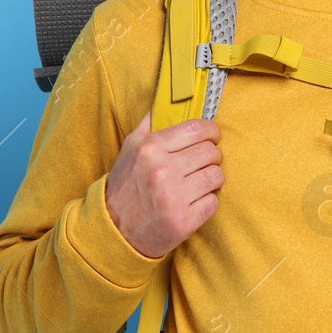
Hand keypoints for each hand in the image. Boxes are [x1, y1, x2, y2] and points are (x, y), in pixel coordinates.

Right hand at [105, 111, 223, 258]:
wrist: (114, 231)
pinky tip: (193, 202)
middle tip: (201, 163)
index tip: (212, 136)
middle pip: (211, 152)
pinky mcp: (184, 221)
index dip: (211, 131)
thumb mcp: (129, 149)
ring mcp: (174, 197)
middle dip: (211, 156)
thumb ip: (149, 124)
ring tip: (198, 183)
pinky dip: (207, 201)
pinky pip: (214, 202)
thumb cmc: (124, 186)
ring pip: (217, 176)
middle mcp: (162, 171)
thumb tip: (167, 101)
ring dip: (212, 179)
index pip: (196, 129)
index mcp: (150, 149)